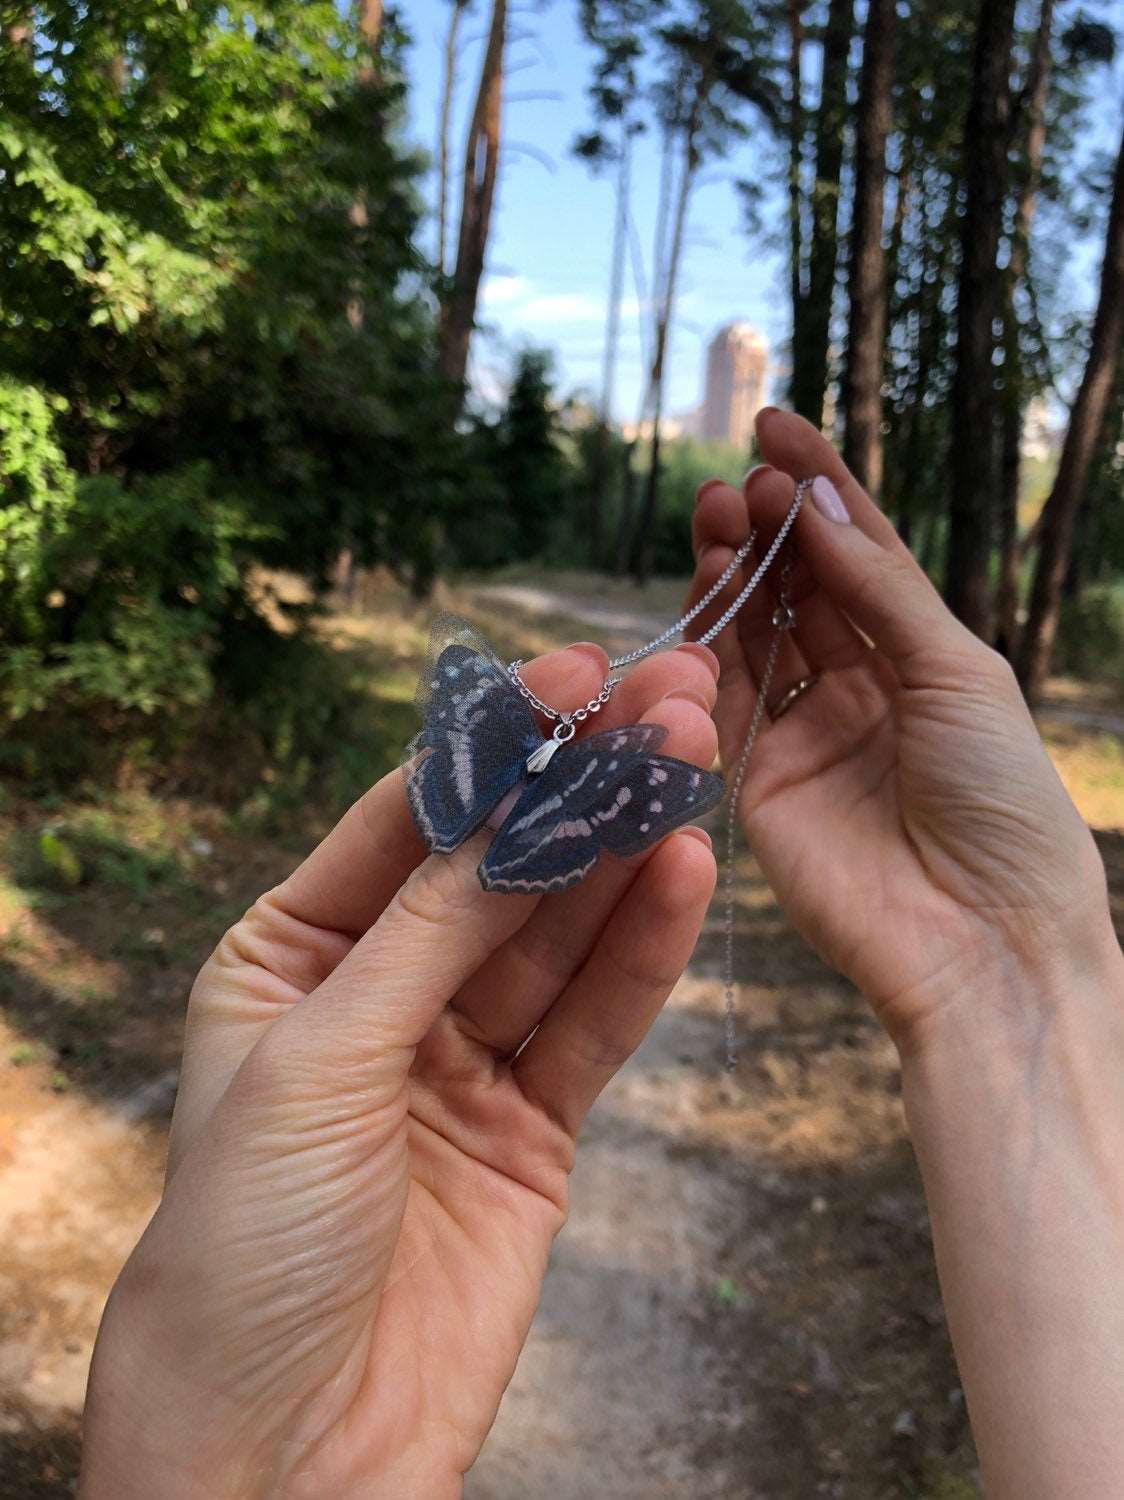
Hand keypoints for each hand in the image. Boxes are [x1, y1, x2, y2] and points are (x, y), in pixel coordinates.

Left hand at [80, 641, 718, 1499]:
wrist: (289, 1447)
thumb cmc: (247, 1246)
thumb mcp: (322, 1063)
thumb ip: (432, 933)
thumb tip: (511, 807)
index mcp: (290, 954)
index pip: (407, 822)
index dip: (493, 748)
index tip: (573, 675)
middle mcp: (380, 993)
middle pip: (499, 867)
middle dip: (579, 785)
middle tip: (666, 702)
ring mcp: (464, 1058)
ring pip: (560, 934)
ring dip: (625, 851)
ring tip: (692, 765)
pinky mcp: (534, 1126)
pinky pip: (597, 1021)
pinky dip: (642, 953)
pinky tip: (684, 874)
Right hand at [687, 406, 1116, 1047]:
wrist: (981, 938)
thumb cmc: (1002, 800)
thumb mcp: (957, 672)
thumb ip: (879, 590)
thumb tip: (816, 503)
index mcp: (923, 661)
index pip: (861, 557)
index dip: (821, 491)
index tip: (776, 426)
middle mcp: (859, 692)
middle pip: (799, 590)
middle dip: (770, 527)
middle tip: (742, 478)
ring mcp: (804, 736)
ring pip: (755, 636)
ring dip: (736, 572)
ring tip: (720, 511)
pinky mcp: (756, 784)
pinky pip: (724, 702)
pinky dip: (710, 643)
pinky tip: (709, 587)